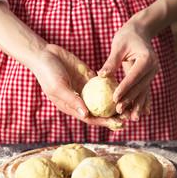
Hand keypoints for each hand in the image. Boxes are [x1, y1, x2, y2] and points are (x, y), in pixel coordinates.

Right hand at [0, 2, 124, 130]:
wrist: (45, 54)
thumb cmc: (47, 73)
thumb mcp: (58, 87)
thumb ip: (72, 100)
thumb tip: (86, 115)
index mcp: (72, 107)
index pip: (91, 118)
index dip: (105, 122)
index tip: (119, 123)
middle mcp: (81, 100)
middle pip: (100, 111)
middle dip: (114, 115)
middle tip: (130, 116)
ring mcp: (85, 89)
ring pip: (104, 98)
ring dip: (116, 102)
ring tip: (131, 103)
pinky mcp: (89, 77)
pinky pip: (103, 83)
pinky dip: (112, 86)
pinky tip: (124, 86)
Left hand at [98, 22, 158, 121]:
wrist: (140, 33)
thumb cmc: (127, 37)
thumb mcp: (118, 46)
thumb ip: (111, 62)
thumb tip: (101, 75)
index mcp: (146, 59)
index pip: (134, 77)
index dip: (124, 88)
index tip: (115, 98)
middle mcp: (152, 68)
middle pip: (139, 87)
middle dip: (130, 100)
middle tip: (119, 111)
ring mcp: (152, 74)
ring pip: (143, 91)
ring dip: (137, 104)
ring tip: (133, 118)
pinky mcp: (149, 77)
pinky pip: (145, 91)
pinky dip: (143, 101)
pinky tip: (144, 112)